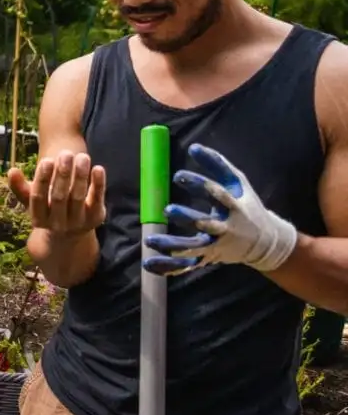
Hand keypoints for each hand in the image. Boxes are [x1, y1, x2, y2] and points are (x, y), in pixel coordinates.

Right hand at [8, 150, 106, 234]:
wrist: (69, 233)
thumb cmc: (48, 208)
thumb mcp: (32, 201)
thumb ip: (20, 187)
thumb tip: (11, 171)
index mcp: (38, 219)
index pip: (38, 198)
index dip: (42, 179)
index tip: (47, 160)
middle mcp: (58, 224)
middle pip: (59, 197)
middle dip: (62, 174)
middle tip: (65, 153)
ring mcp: (78, 223)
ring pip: (78, 197)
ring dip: (80, 175)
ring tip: (82, 156)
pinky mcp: (96, 218)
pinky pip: (97, 200)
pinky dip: (98, 184)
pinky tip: (98, 168)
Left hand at [144, 144, 297, 275]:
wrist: (264, 241)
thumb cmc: (246, 206)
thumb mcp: (238, 183)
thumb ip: (217, 164)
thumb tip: (194, 147)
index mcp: (234, 207)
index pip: (217, 194)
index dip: (199, 184)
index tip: (178, 175)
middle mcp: (226, 228)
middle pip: (205, 224)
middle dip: (187, 218)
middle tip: (166, 209)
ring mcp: (216, 246)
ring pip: (193, 249)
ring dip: (171, 247)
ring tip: (150, 240)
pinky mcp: (208, 259)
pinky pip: (186, 265)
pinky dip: (168, 267)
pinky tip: (149, 263)